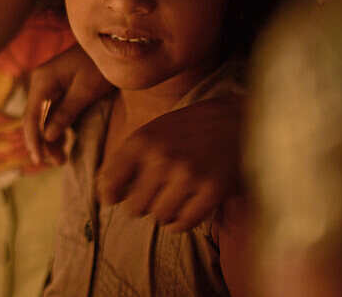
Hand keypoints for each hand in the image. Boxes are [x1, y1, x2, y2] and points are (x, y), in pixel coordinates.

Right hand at [23, 45, 113, 164]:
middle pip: (34, 119)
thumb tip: (48, 136)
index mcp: (42, 80)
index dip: (33, 139)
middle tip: (57, 163)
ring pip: (42, 119)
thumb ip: (66, 112)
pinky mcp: (58, 91)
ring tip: (60, 160)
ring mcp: (48, 87)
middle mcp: (40, 84)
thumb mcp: (86, 89)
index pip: (32, 115)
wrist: (112, 46)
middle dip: (42, 142)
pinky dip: (56, 130)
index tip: (39, 159)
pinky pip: (51, 115)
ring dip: (49, 139)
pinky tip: (63, 145)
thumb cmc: (99, 65)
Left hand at [97, 94, 245, 230]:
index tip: (116, 197)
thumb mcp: (153, 131)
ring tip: (175, 197)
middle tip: (156, 194)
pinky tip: (186, 208)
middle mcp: (161, 157)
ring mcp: (187, 174)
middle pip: (134, 207)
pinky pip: (184, 223)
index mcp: (141, 140)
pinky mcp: (212, 189)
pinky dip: (181, 222)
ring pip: (159, 217)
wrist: (238, 119)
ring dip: (165, 212)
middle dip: (143, 204)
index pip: (109, 182)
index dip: (111, 194)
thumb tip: (104, 193)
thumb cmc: (191, 128)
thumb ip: (127, 158)